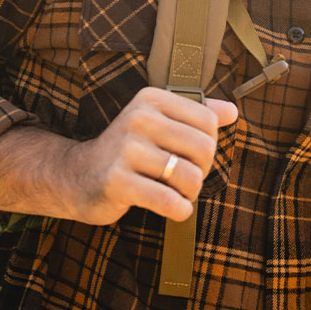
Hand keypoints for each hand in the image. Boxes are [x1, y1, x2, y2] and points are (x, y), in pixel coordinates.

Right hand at [58, 87, 238, 224]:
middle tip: (185, 179)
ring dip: (190, 194)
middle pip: (204, 149)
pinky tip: (173, 208)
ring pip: (190, 177)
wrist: (77, 175)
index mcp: (152, 99)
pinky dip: (179, 210)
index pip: (208, 121)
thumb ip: (197, 114)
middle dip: (202, 171)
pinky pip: (169, 201)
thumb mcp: (158, 123)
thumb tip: (233, 111)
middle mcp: (139, 118)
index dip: (209, 144)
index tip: (191, 156)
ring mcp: (126, 149)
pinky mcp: (118, 181)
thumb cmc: (128, 150)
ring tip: (177, 193)